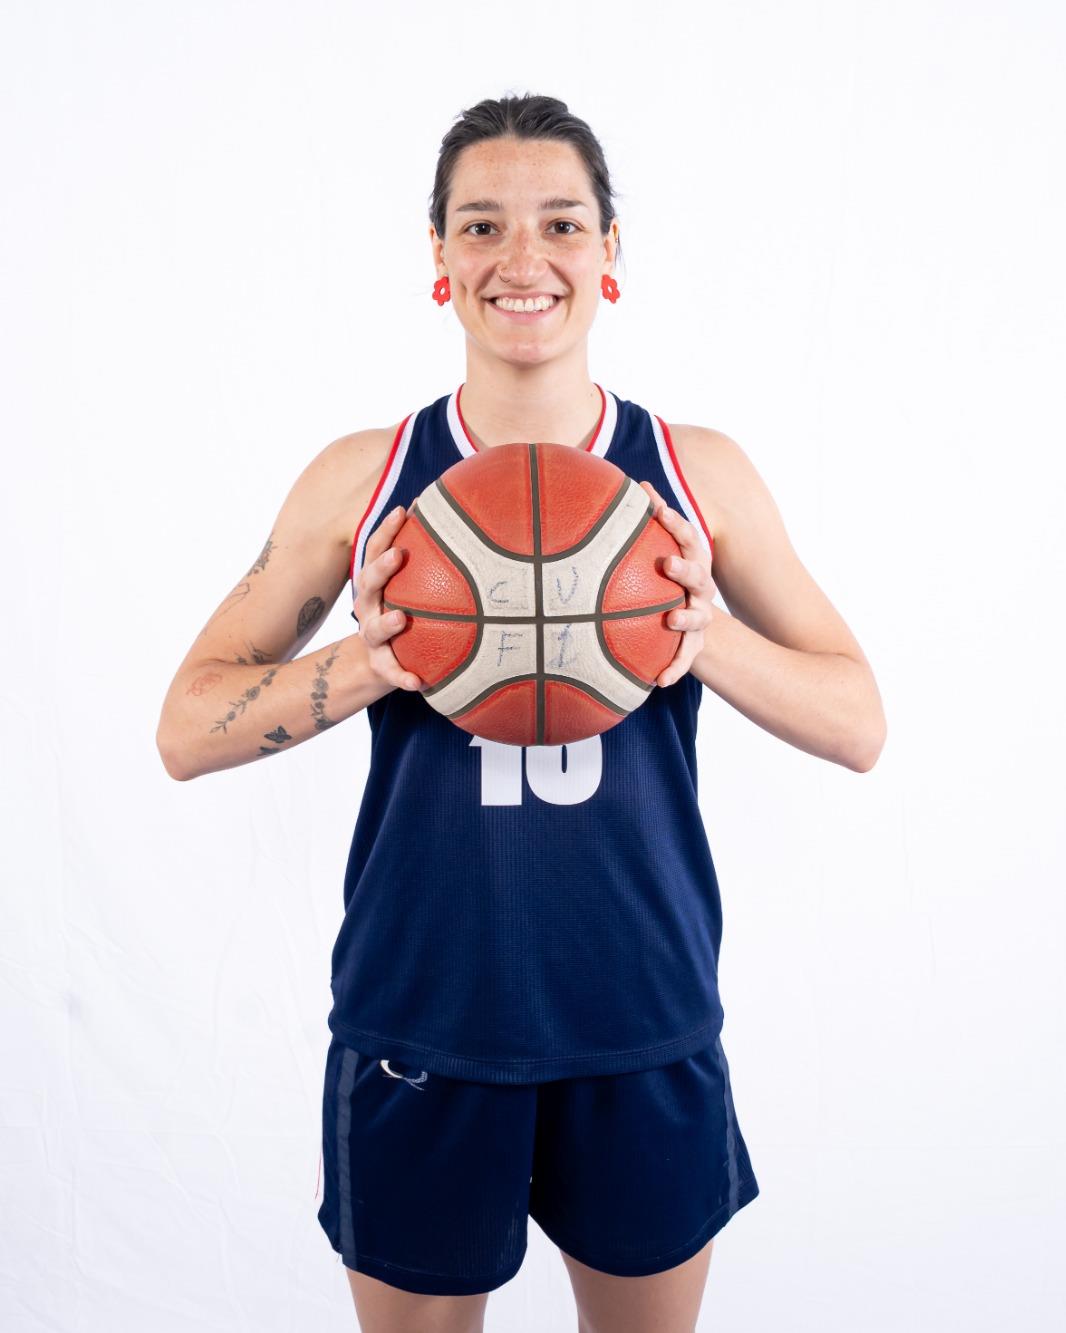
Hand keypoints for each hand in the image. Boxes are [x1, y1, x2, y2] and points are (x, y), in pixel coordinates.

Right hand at [353, 505, 424, 691]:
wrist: (380, 660)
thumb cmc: (402, 611)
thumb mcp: (408, 587)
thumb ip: (427, 562)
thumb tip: (468, 522)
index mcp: (375, 584)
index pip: (375, 551)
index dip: (386, 530)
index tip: (404, 511)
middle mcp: (368, 607)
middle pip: (368, 583)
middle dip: (382, 568)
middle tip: (400, 554)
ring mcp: (372, 637)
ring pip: (374, 629)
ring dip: (387, 622)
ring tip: (401, 619)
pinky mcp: (382, 666)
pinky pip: (391, 672)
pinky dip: (401, 676)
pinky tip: (417, 682)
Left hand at [639, 482, 717, 687]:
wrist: (689, 618)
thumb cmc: (670, 575)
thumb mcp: (666, 547)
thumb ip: (653, 516)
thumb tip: (636, 482)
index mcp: (693, 561)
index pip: (688, 538)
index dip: (675, 523)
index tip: (657, 510)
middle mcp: (700, 588)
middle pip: (698, 576)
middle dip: (685, 569)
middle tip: (667, 563)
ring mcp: (698, 618)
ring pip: (696, 619)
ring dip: (685, 619)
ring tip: (671, 620)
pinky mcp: (691, 646)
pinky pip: (683, 660)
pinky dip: (673, 669)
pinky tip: (659, 681)